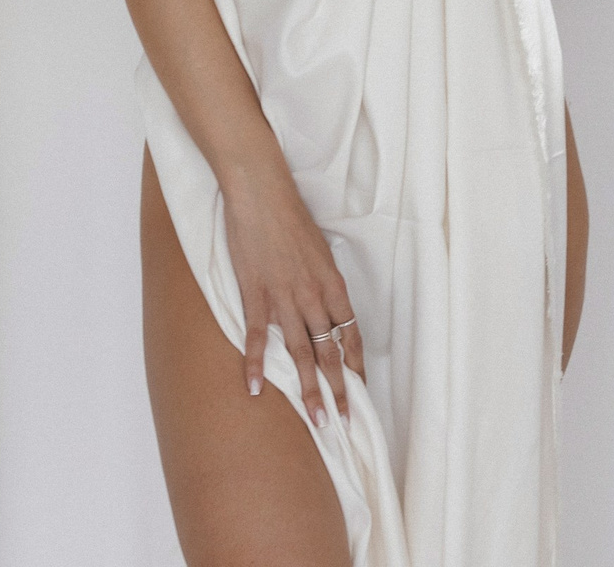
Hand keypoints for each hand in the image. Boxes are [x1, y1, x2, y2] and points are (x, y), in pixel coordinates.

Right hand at [221, 152, 365, 424]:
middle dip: (338, 390)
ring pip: (301, 352)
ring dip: (308, 390)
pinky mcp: (256, 293)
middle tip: (343, 423)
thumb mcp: (319, 249)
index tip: (360, 390)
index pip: (351, 333)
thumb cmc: (291, 216)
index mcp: (332, 283)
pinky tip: (254, 388)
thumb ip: (322, 282)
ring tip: (315, 420)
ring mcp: (284, 297)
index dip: (356, 364)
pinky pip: (259, 336)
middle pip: (329, 352)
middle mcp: (313, 295)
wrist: (261, 191)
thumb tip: (327, 308)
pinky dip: (256, 364)